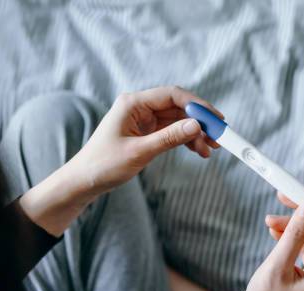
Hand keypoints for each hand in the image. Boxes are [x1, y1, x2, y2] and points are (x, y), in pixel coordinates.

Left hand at [67, 86, 222, 196]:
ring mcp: (145, 119)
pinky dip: (187, 140)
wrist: (85, 181)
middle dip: (201, 121)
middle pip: (179, 107)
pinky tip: (199, 151)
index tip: (215, 118)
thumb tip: (197, 126)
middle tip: (219, 136)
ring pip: (179, 121)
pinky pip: (174, 132)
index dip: (197, 105)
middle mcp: (140, 107)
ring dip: (196, 133)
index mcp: (133, 103)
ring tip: (211, 149)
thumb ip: (169, 138)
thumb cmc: (104, 164)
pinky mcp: (148, 132)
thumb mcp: (139, 152)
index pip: (172, 95)